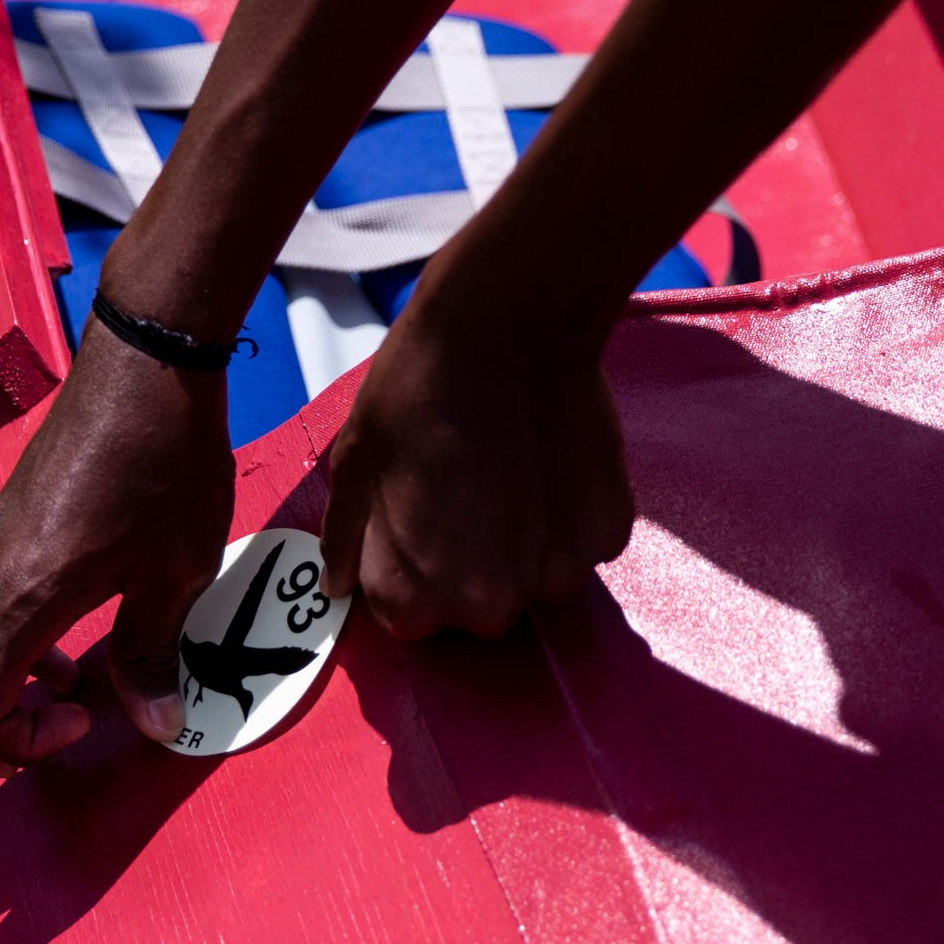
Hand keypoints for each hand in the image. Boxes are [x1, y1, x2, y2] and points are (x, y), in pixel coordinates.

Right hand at [0, 327, 234, 772]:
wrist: (148, 364)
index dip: (10, 744)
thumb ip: (152, 653)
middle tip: (29, 742)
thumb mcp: (178, 570)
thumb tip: (153, 723)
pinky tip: (67, 646)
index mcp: (18, 596)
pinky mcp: (2, 534)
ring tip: (62, 694)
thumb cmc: (166, 459)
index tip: (79, 725)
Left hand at [321, 287, 634, 639]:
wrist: (504, 326)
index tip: (422, 517)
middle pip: (480, 606)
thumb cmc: (416, 388)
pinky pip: (583, 546)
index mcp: (413, 599)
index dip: (414, 566)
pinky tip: (550, 464)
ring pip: (537, 580)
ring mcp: (553, 578)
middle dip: (473, 562)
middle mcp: (485, 608)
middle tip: (471, 489)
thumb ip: (346, 535)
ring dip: (527, 544)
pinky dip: (571, 519)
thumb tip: (339, 585)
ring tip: (513, 472)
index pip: (413, 617)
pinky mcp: (604, 539)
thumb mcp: (354, 460)